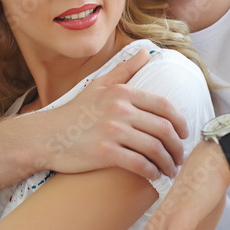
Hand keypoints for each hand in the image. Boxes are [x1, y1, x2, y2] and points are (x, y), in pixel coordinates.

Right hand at [36, 49, 189, 180]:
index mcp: (122, 92)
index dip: (180, 121)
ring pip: (154, 148)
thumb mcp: (98, 85)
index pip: (163, 105)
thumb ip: (124, 70)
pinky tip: (154, 176)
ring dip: (168, 162)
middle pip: (163, 129)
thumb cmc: (74, 112)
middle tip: (179, 156)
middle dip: (177, 146)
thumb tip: (145, 53)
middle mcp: (119, 109)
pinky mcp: (105, 153)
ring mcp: (112, 131)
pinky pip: (139, 164)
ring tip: (170, 169)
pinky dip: (152, 172)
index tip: (184, 134)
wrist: (46, 136)